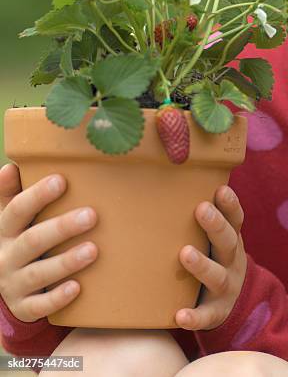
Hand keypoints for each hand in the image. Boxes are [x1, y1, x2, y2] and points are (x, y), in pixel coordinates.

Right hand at [0, 163, 97, 321]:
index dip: (36, 195)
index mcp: (4, 230)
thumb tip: (11, 165)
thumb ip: (12, 194)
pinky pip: (38, 306)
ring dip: (65, 261)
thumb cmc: (20, 239)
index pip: (16, 210)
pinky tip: (77, 287)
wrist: (8, 288)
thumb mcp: (12, 218)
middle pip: (32, 241)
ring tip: (93, 250)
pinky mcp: (23, 308)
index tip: (61, 180)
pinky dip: (57, 297)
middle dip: (62, 227)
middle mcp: (5, 257)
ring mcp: (12, 284)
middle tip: (92, 215)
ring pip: (37, 274)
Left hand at [175, 184, 246, 330]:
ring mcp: (226, 287)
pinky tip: (180, 315)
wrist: (235, 303)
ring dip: (202, 265)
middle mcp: (232, 261)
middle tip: (201, 209)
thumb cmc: (213, 259)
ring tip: (185, 253)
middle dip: (216, 226)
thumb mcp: (216, 240)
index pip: (236, 219)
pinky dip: (195, 316)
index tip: (221, 190)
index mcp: (232, 240)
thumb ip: (202, 218)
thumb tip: (168, 180)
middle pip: (228, 242)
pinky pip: (206, 316)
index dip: (230, 205)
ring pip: (217, 276)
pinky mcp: (216, 313)